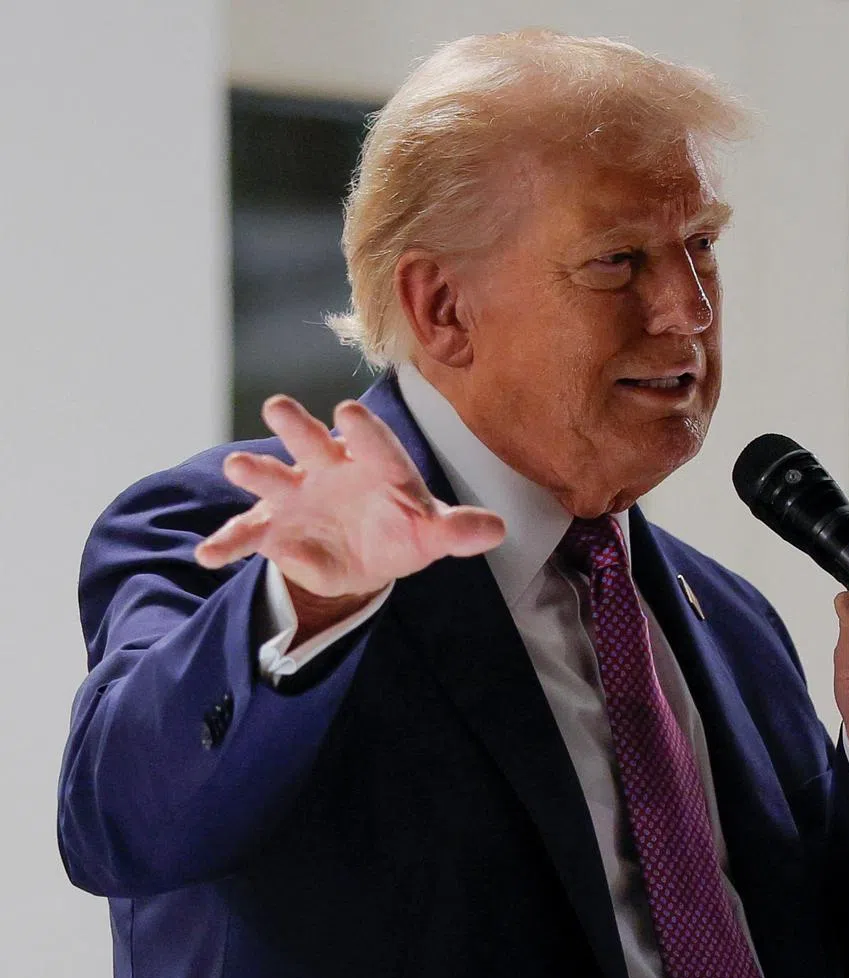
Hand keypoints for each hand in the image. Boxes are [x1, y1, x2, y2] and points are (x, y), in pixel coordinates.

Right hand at [195, 395, 505, 639]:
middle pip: (314, 443)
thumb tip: (497, 529)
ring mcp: (298, 495)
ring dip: (256, 473)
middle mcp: (331, 469)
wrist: (365, 552)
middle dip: (298, 427)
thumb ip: (458, 530)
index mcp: (375, 464)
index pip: (375, 446)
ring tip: (237, 466)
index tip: (349, 413)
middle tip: (277, 407)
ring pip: (274, 479)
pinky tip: (209, 556)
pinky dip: (229, 543)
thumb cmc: (403, 530)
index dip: (365, 432)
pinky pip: (249, 533)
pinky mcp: (275, 528)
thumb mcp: (431, 534)